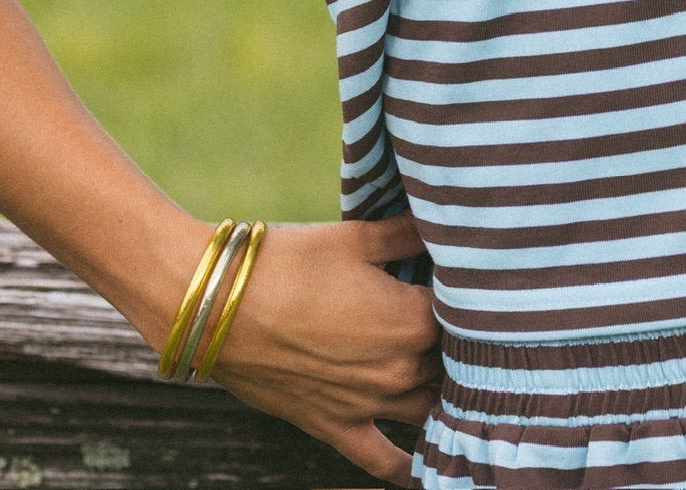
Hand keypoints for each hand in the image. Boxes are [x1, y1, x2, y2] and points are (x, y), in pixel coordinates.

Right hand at [205, 213, 440, 484]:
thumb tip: (445, 220)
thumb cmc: (290, 262)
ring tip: (456, 378)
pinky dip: (408, 467)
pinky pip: (382, 459)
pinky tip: (427, 469)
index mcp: (412, 319)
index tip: (464, 281)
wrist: (221, 308)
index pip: (463, 312)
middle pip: (450, 360)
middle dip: (456, 342)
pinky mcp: (336, 427)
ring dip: (443, 394)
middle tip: (457, 321)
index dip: (464, 295)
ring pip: (429, 407)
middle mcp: (400, 369)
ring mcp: (369, 404)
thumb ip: (407, 233)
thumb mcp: (356, 236)